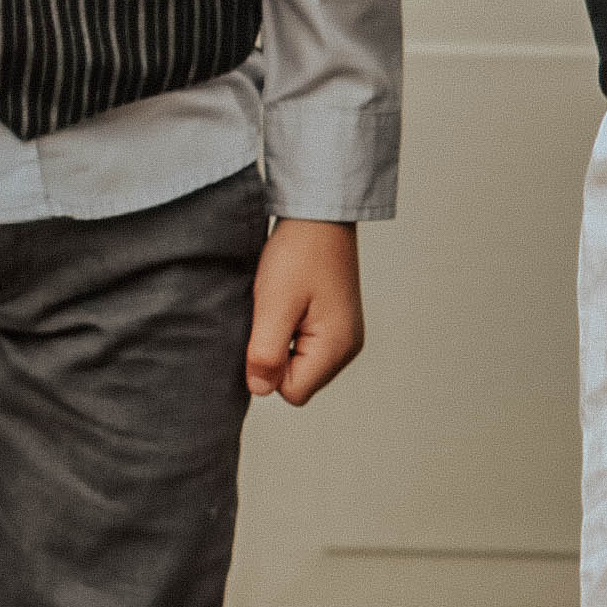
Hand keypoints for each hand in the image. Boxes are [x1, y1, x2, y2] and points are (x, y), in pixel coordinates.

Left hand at [247, 220, 363, 404]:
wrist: (318, 215)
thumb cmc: (300, 253)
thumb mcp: (274, 305)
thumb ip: (266, 354)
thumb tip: (259, 389)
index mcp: (336, 347)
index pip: (292, 392)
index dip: (268, 366)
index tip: (267, 327)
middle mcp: (347, 348)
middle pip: (298, 381)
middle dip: (276, 355)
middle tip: (274, 313)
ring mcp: (345, 336)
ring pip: (299, 364)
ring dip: (282, 341)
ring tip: (283, 304)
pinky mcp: (337, 324)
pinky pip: (305, 346)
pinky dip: (290, 330)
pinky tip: (290, 303)